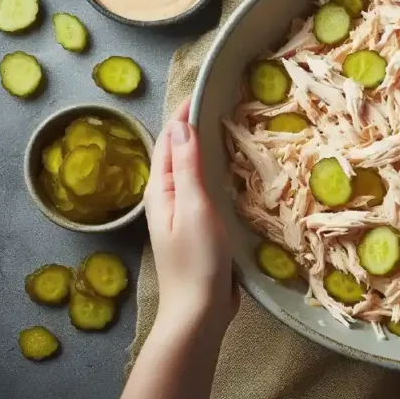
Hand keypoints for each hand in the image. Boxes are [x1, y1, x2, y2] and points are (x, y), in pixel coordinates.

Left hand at [145, 98, 238, 328]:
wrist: (199, 312)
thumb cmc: (196, 261)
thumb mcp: (193, 208)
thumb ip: (187, 166)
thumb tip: (181, 123)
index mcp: (161, 190)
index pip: (170, 138)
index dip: (186, 111)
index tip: (209, 86)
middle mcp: (168, 197)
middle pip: (180, 151)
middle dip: (197, 124)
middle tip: (226, 100)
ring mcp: (184, 213)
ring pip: (195, 169)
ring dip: (209, 147)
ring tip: (234, 126)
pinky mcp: (201, 226)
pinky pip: (208, 188)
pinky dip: (219, 171)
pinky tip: (237, 169)